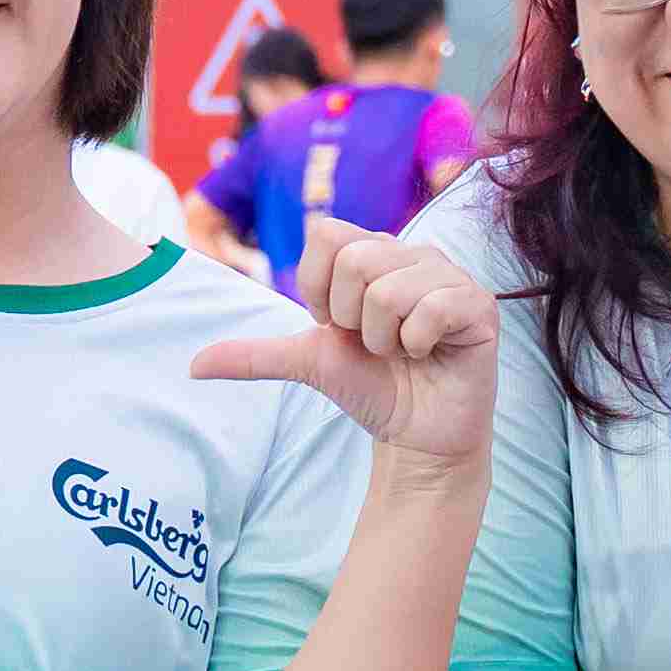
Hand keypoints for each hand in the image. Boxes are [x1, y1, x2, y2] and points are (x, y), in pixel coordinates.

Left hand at [188, 214, 497, 463]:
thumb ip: (255, 355)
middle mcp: (412, 254)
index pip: (326, 234)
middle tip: (374, 344)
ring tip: (403, 351)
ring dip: (384, 338)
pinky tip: (429, 355)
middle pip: (354, 261)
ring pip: (388, 288)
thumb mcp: (307, 363)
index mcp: (373, 253)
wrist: (417, 436)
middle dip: (350, 320)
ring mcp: (449, 276)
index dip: (319, 289)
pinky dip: (418, 344)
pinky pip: (430, 309)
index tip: (337, 324)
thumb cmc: (371, 388)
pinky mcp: (478, 306)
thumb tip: (193, 365)